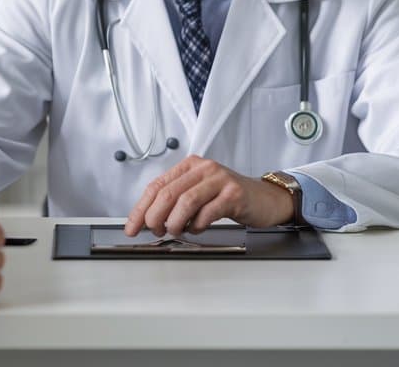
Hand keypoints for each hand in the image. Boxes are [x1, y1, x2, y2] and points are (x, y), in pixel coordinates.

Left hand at [123, 155, 294, 236]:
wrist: (265, 198)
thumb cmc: (228, 198)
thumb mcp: (199, 192)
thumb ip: (175, 200)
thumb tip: (147, 220)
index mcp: (190, 165)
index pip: (156, 186)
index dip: (141, 209)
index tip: (133, 227)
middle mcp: (203, 168)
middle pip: (168, 193)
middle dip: (155, 217)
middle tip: (156, 232)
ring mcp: (219, 179)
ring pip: (185, 201)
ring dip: (175, 223)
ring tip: (176, 231)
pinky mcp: (234, 194)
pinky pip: (207, 213)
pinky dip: (197, 225)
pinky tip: (198, 228)